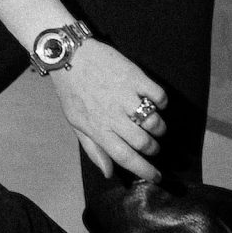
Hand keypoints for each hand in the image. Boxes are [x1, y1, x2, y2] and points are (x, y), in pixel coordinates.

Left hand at [49, 38, 166, 180]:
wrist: (70, 55)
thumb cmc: (72, 91)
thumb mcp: (75, 123)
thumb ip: (93, 149)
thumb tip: (109, 173)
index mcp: (98, 128)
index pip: (125, 157)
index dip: (144, 170)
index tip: (157, 177)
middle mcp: (113, 115)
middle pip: (143, 142)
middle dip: (153, 149)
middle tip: (153, 146)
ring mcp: (125, 95)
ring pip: (154, 122)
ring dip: (159, 128)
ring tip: (155, 126)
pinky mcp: (134, 77)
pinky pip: (159, 96)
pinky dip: (161, 102)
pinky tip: (155, 102)